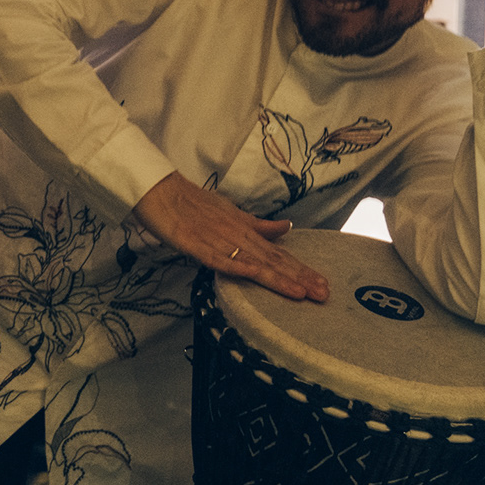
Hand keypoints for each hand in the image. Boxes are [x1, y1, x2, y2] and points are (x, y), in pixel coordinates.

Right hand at [131, 173, 328, 301]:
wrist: (160, 191)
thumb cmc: (193, 203)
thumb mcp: (231, 212)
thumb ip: (258, 225)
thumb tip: (287, 227)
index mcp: (245, 229)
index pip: (278, 253)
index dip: (300, 269)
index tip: (322, 284)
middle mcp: (237, 235)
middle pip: (272, 259)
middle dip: (299, 277)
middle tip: (323, 294)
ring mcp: (218, 240)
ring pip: (253, 261)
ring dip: (279, 277)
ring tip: (302, 292)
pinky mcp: (197, 244)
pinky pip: (221, 259)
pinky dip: (240, 267)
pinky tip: (257, 276)